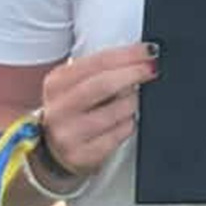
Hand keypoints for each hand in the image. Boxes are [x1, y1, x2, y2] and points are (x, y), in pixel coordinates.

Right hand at [38, 42, 157, 178]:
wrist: (54, 151)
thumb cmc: (75, 110)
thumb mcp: (76, 84)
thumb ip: (102, 69)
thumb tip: (140, 56)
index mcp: (57, 83)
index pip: (97, 62)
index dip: (128, 54)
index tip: (150, 51)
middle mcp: (59, 108)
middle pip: (104, 84)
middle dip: (134, 73)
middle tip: (152, 69)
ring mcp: (69, 134)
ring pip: (118, 110)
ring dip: (133, 102)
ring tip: (131, 100)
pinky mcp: (83, 154)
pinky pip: (121, 132)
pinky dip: (130, 123)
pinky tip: (125, 120)